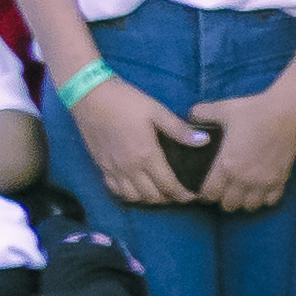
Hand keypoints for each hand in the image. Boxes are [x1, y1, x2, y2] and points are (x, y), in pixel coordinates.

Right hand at [68, 72, 205, 210]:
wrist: (90, 97)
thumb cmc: (127, 102)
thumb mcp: (157, 111)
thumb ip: (180, 130)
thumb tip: (205, 140)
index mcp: (147, 155)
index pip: (168, 185)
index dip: (182, 194)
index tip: (192, 196)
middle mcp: (129, 167)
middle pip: (151, 196)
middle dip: (167, 198)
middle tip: (178, 193)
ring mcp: (113, 169)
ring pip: (132, 196)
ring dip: (148, 199)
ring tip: (159, 192)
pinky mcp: (101, 166)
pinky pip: (115, 189)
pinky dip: (128, 194)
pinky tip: (136, 188)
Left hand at [193, 81, 295, 213]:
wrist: (289, 110)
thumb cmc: (255, 109)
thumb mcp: (222, 109)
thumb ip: (200, 114)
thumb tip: (188, 118)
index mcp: (227, 164)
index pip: (209, 193)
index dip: (204, 193)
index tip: (204, 186)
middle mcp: (245, 178)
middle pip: (228, 205)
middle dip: (222, 199)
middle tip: (222, 189)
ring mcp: (265, 180)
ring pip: (249, 206)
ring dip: (243, 201)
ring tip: (240, 191)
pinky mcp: (282, 178)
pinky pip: (270, 201)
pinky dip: (264, 198)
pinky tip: (260, 189)